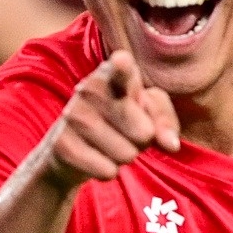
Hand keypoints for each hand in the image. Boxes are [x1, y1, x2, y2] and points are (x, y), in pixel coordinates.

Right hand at [41, 50, 179, 187]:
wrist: (70, 150)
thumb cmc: (119, 123)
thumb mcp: (147, 115)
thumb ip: (165, 122)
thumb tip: (171, 145)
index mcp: (113, 73)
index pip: (121, 69)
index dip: (122, 67)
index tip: (121, 61)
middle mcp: (90, 88)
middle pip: (144, 132)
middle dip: (142, 142)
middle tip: (124, 132)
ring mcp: (73, 115)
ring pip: (127, 154)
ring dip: (124, 157)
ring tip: (108, 144)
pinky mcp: (62, 143)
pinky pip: (107, 171)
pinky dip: (108, 171)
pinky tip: (94, 159)